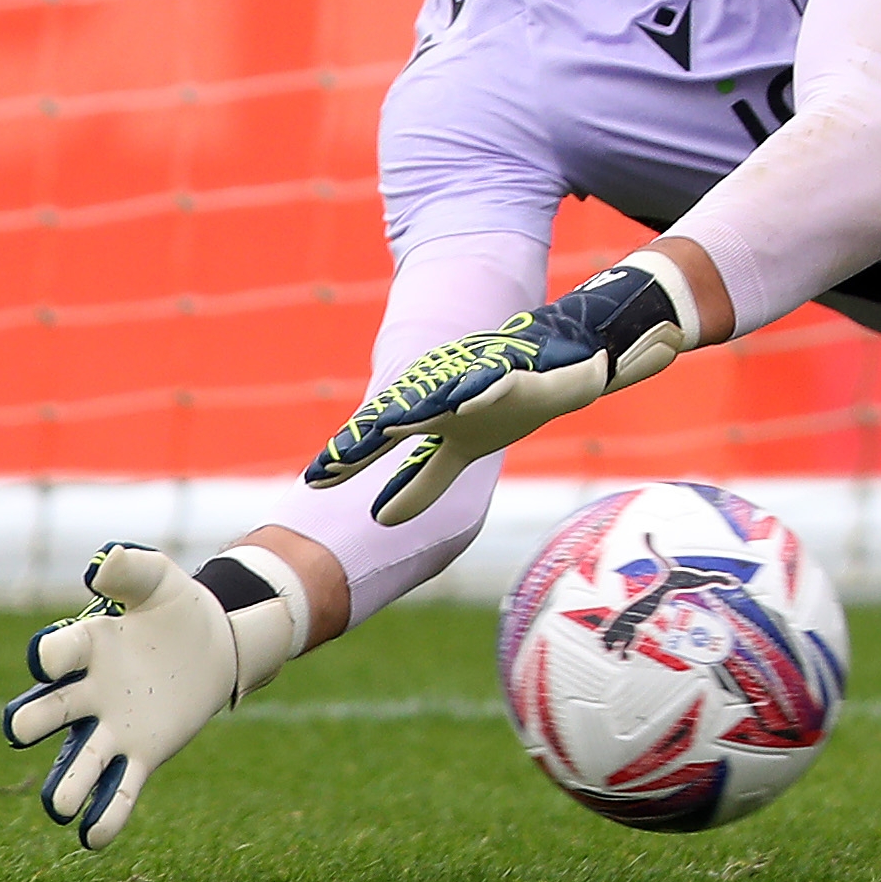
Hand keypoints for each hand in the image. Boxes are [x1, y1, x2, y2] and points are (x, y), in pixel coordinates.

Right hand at [2, 543, 268, 850]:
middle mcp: (89, 692)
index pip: (58, 653)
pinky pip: (120, 789)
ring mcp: (113, 728)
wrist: (214, 644)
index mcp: (87, 646)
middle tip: (20, 728)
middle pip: (51, 711)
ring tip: (58, 806)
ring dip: (67, 786)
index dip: (50, 656)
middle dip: (34, 720)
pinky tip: (94, 839)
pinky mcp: (142, 754)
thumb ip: (132, 569)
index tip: (47, 659)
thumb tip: (97, 567)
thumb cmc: (175, 606)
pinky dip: (106, 815)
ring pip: (80, 763)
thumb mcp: (160, 579)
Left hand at [306, 253, 695, 526]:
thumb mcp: (461, 450)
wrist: (566, 362)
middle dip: (366, 440)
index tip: (314, 481)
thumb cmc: (505, 402)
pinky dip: (478, 391)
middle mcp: (446, 396)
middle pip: (399, 418)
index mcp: (432, 416)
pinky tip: (462, 402)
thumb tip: (380, 519)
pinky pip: (494, 382)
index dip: (351, 459)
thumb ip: (422, 481)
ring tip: (382, 427)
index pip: (385, 440)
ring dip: (411, 412)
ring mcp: (477, 381)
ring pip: (439, 397)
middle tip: (332, 463)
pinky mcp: (513, 373)